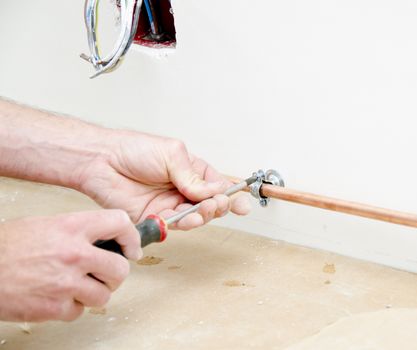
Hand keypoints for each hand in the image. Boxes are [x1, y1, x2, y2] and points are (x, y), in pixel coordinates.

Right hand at [0, 210, 140, 321]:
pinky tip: (56, 296)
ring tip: (75, 285)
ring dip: (93, 292)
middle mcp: (74, 253)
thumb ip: (78, 231)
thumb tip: (105, 240)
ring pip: (104, 295)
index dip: (131, 237)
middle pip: (121, 268)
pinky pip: (80, 311)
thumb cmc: (7, 247)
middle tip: (103, 272)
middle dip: (114, 273)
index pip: (119, 223)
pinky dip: (71, 307)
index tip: (130, 248)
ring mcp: (66, 283)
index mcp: (72, 227)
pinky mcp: (55, 307)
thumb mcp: (46, 224)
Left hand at [77, 130, 250, 229]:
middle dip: (217, 207)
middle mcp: (183, 189)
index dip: (230, 195)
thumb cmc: (133, 149)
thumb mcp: (171, 154)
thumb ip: (192, 177)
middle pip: (210, 205)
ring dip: (201, 217)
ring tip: (199, 212)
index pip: (217, 185)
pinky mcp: (155, 217)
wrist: (101, 161)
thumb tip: (213, 191)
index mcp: (191, 171)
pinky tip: (184, 218)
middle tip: (215, 204)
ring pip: (195, 217)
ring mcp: (170, 204)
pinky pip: (174, 225)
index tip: (242, 203)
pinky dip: (182, 224)